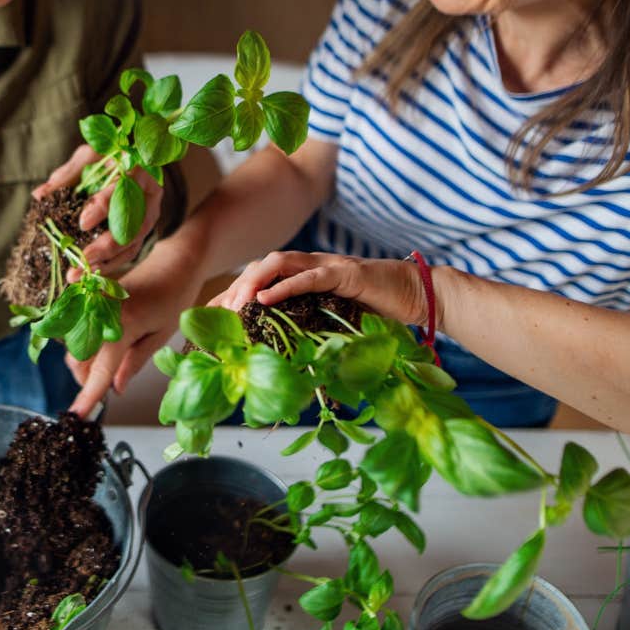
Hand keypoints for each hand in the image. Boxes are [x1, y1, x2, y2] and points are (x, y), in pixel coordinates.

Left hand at [34, 143, 164, 273]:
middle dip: (105, 247)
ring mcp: (150, 215)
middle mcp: (149, 195)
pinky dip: (109, 266)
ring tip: (79, 275)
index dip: (102, 208)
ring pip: (132, 245)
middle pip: (131, 226)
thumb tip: (40, 196)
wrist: (137, 160)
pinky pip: (129, 253)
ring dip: (106, 264)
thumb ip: (67, 176)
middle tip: (80, 260)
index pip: (121, 190)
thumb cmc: (109, 156)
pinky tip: (89, 274)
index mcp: (136, 170)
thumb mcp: (89, 157)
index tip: (82, 223)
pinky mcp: (144, 231)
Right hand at [66, 250, 200, 416]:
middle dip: (87, 381)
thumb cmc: (175, 298)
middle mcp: (100, 314)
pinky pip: (79, 331)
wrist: (172, 261)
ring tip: (110, 370)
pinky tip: (106, 350)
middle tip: (106, 393)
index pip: (100, 370)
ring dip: (86, 365)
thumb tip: (115, 390)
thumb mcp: (161, 336)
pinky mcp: (91, 301)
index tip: (76, 417)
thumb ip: (133, 363)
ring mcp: (92, 306)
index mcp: (122, 326)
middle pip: (78, 360)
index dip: (88, 396)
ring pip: (75, 347)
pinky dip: (87, 347)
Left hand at [216, 251, 424, 323]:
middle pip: (261, 268)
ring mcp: (327, 266)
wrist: (419, 296)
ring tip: (236, 303)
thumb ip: (313, 333)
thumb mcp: (337, 324)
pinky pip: (311, 276)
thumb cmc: (380, 312)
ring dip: (253, 281)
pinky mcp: (346, 272)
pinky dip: (285, 285)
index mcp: (306, 277)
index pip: (261, 280)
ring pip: (279, 263)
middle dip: (236, 288)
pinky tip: (265, 299)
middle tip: (217, 314)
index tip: (210, 316)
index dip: (234, 294)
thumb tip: (288, 366)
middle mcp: (312, 266)